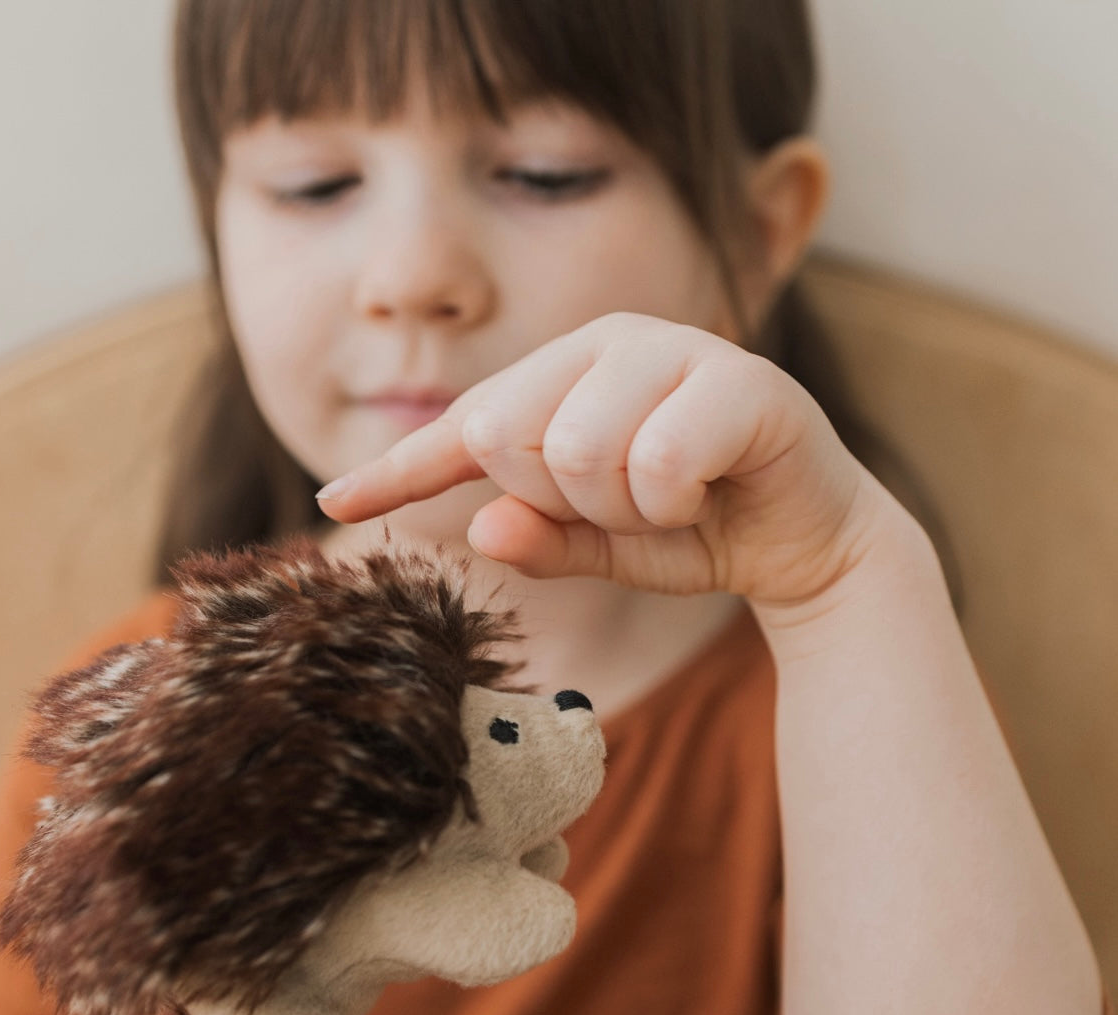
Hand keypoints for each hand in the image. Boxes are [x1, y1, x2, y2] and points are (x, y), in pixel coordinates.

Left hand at [317, 311, 903, 609]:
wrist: (805, 539)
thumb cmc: (692, 528)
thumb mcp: (599, 545)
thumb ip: (540, 537)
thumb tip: (483, 528)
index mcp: (563, 373)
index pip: (463, 426)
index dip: (397, 469)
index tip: (334, 505)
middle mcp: (609, 343)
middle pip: (506, 436)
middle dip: (556, 504)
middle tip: (621, 508)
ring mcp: (675, 350)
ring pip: (578, 454)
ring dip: (621, 513)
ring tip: (668, 502)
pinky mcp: (740, 380)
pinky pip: (657, 463)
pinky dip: (672, 506)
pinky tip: (705, 495)